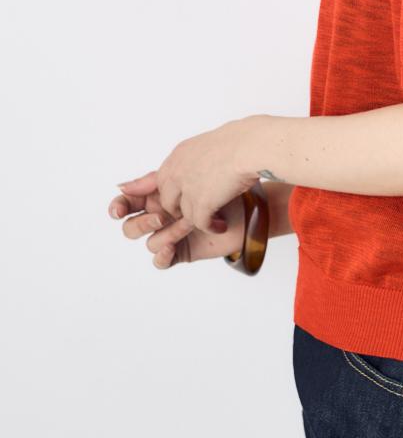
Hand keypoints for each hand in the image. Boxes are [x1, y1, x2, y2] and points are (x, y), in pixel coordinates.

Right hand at [108, 185, 245, 268]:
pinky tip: (171, 247)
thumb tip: (120, 185)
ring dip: (167, 232)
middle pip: (132, 227)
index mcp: (156, 196)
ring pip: (150, 241)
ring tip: (188, 223)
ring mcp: (170, 235)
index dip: (118, 208)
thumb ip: (151, 182)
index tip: (119, 210)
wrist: (248, 203)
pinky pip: (162, 261)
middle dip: (143, 223)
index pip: (127, 205)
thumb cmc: (220, 184)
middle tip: (161, 216)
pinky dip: (163, 255)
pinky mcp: (182, 251)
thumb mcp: (184, 176)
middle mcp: (160, 217)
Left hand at [115, 116, 261, 235]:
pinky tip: (221, 226)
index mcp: (179, 155)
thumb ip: (199, 157)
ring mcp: (188, 189)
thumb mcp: (210, 143)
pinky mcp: (202, 204)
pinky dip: (212, 227)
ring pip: (185, 214)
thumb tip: (205, 163)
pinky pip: (201, 224)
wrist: (251, 145)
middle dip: (180, 209)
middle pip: (167, 201)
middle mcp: (178, 171)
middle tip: (197, 212)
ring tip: (214, 221)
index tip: (183, 199)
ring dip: (199, 220)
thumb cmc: (241, 140)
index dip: (173, 192)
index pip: (162, 180)